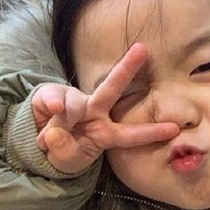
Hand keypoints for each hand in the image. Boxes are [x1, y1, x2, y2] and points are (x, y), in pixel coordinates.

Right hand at [31, 43, 179, 172]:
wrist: (35, 144)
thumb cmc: (61, 153)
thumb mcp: (66, 160)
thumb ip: (65, 151)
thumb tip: (57, 133)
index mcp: (105, 133)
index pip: (130, 134)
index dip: (151, 132)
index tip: (174, 129)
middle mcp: (93, 111)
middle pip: (112, 88)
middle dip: (126, 68)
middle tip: (142, 50)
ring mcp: (73, 101)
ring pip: (75, 102)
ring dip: (66, 118)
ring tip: (50, 138)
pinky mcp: (51, 95)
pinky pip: (52, 97)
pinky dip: (51, 106)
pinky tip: (47, 118)